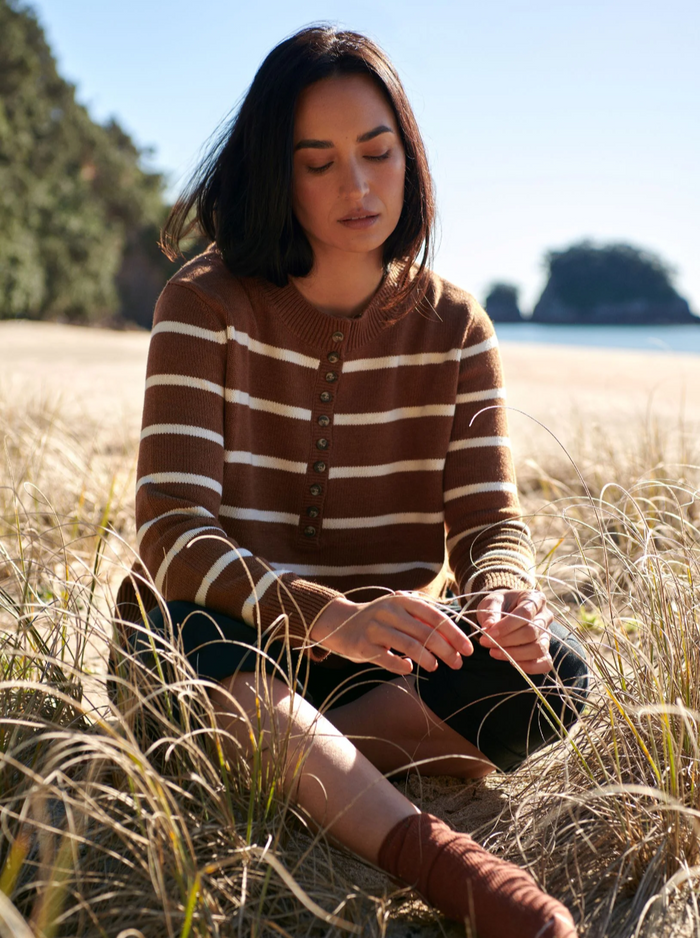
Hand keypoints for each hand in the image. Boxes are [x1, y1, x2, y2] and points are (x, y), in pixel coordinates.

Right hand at [310, 593, 473, 675]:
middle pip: (425, 632)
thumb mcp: (399, 612)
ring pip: (408, 645)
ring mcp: (374, 627)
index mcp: (402, 601)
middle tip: (457, 663)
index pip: (435, 616)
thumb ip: (422, 620)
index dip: (454, 633)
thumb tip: (454, 638)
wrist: (340, 622)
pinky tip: (408, 668)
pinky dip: (401, 665)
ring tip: (436, 667)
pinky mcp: (362, 644)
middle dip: (446, 650)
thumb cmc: (379, 620)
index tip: (468, 649)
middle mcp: (389, 611)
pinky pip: (387, 658)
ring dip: (427, 658)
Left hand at [476, 589, 552, 673]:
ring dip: (514, 654)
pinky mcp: (545, 651)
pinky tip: (510, 662)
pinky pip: (544, 663)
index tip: (489, 632)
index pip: (526, 613)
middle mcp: (545, 616)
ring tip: (493, 652)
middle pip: (532, 633)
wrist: (504, 611)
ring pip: (538, 649)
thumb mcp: (491, 602)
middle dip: (507, 640)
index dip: (507, 625)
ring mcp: (547, 635)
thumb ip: (490, 613)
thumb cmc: (499, 605)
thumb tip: (488, 627)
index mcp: (535, 599)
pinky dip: (528, 666)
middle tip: (485, 642)